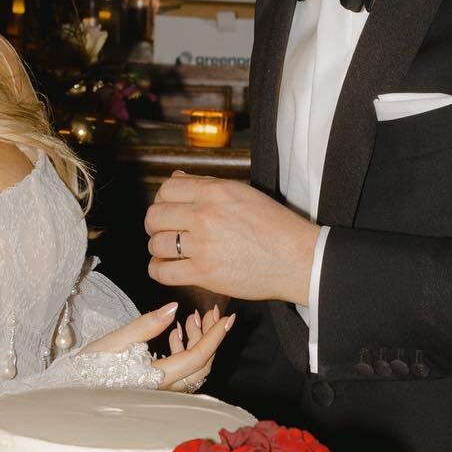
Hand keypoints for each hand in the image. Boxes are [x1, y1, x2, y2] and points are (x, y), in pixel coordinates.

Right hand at [85, 300, 235, 391]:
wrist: (71, 390)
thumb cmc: (89, 366)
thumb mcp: (115, 341)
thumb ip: (146, 325)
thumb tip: (174, 308)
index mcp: (156, 378)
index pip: (196, 357)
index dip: (214, 337)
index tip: (226, 318)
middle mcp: (164, 391)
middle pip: (201, 366)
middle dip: (210, 337)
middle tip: (211, 312)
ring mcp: (162, 393)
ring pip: (194, 371)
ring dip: (198, 343)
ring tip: (191, 319)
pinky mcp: (156, 390)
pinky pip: (182, 373)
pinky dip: (185, 352)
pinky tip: (175, 334)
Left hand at [146, 173, 320, 304]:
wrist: (298, 258)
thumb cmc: (275, 226)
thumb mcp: (242, 193)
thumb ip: (205, 184)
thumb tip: (175, 178)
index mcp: (214, 191)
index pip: (166, 189)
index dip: (162, 199)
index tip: (168, 209)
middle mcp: (204, 215)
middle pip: (154, 216)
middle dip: (155, 224)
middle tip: (166, 231)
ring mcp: (202, 246)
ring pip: (156, 244)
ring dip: (159, 248)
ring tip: (170, 251)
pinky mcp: (203, 274)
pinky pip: (162, 272)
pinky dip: (159, 270)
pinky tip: (168, 267)